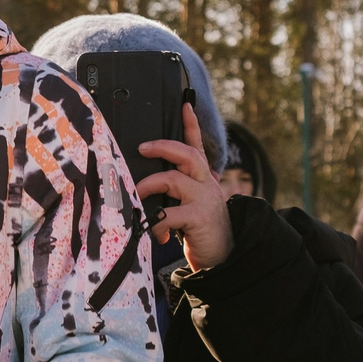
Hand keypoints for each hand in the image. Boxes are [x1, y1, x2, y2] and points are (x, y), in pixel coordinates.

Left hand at [137, 103, 233, 268]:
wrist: (225, 256)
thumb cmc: (200, 228)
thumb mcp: (192, 204)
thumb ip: (178, 191)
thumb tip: (149, 182)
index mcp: (203, 178)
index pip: (197, 146)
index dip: (191, 125)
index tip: (185, 105)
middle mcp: (206, 184)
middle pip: (187, 154)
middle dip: (162, 147)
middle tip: (141, 148)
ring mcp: (204, 199)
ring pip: (173, 179)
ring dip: (149, 185)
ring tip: (137, 195)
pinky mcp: (198, 218)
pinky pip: (169, 213)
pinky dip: (156, 223)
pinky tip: (156, 234)